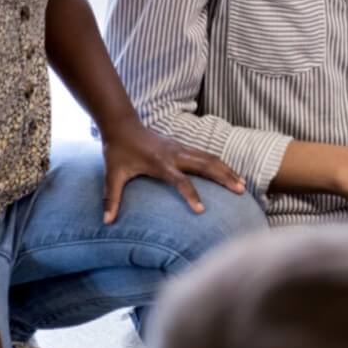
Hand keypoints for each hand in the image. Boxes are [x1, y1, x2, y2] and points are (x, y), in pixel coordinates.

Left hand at [102, 122, 244, 222]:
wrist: (122, 125)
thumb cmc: (118, 151)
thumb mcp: (112, 175)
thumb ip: (111, 198)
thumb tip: (106, 222)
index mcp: (160, 163)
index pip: (180, 181)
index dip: (190, 195)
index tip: (201, 210)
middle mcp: (175, 154)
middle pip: (206, 165)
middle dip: (224, 177)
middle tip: (240, 191)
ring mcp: (182, 149)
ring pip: (211, 158)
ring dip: (227, 170)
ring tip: (242, 184)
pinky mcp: (184, 147)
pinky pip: (207, 155)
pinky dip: (221, 165)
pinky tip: (229, 174)